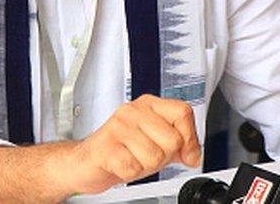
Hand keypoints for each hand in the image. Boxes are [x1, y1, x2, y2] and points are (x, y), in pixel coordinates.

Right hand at [63, 94, 200, 194]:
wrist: (85, 163)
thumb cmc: (120, 150)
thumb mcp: (155, 143)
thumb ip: (179, 145)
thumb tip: (194, 154)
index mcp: (148, 105)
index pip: (182, 112)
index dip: (190, 138)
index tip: (186, 153)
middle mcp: (133, 111)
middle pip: (172, 139)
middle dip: (163, 157)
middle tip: (145, 155)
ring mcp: (118, 127)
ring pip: (155, 156)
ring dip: (145, 166)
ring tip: (131, 159)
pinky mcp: (106, 146)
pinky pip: (134, 167)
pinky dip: (130, 174)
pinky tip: (120, 165)